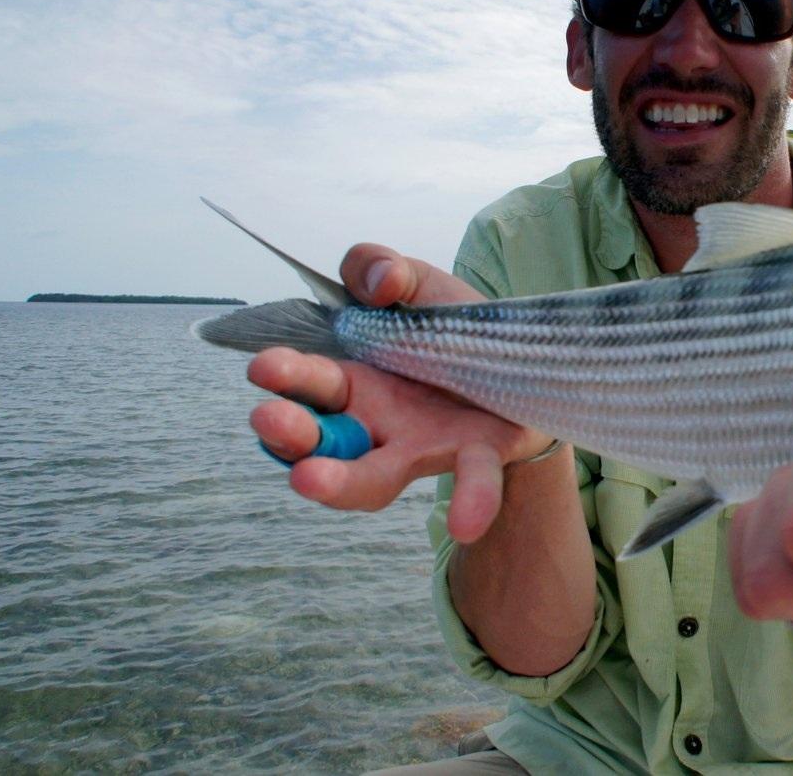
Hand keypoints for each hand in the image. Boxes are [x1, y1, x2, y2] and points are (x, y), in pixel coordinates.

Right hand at [245, 244, 552, 540]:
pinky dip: (471, 500)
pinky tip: (466, 523)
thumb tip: (380, 282)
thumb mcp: (417, 285)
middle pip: (320, 439)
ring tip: (309, 480)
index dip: (282, 376)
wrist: (528, 360)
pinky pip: (475, 480)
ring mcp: (422, 447)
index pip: (302, 384)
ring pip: (373, 476)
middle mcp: (374, 425)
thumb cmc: (453, 327)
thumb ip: (383, 270)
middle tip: (268, 420)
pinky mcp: (480, 454)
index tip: (263, 368)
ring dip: (340, 481)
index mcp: (351, 382)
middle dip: (290, 432)